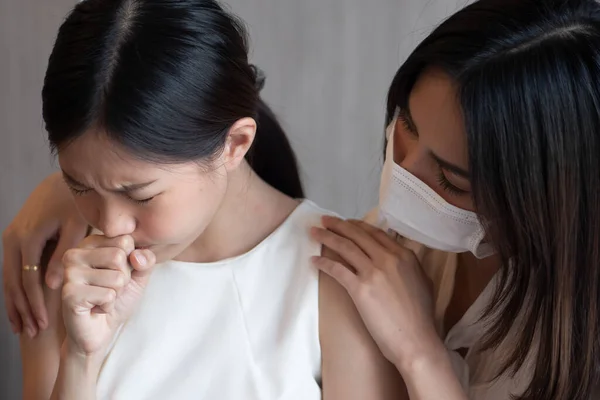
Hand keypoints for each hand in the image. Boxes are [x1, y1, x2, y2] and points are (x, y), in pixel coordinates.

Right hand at [3, 172, 88, 336]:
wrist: (61, 182)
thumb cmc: (76, 203)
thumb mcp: (76, 226)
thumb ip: (67, 254)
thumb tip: (54, 284)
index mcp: (29, 237)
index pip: (29, 279)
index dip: (36, 304)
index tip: (45, 324)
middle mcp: (14, 239)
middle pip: (13, 283)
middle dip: (23, 310)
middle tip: (34, 333)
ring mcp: (10, 239)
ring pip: (8, 279)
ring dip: (15, 305)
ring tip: (24, 329)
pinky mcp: (14, 239)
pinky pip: (11, 271)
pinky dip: (14, 291)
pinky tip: (19, 309)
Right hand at [61, 235, 155, 356]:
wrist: (101, 330)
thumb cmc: (117, 298)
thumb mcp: (138, 275)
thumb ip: (145, 260)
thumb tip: (137, 256)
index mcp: (90, 243)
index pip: (125, 240)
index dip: (130, 262)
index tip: (116, 273)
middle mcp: (75, 254)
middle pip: (119, 257)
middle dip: (123, 279)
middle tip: (109, 289)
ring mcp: (70, 273)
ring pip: (116, 277)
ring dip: (116, 293)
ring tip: (101, 298)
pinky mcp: (69, 294)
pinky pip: (108, 295)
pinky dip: (108, 306)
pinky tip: (96, 308)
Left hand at [310, 216, 442, 371]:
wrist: (416, 340)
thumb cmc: (421, 318)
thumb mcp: (423, 282)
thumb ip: (409, 266)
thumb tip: (400, 258)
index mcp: (404, 256)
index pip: (376, 234)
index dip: (358, 226)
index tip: (347, 222)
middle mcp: (388, 259)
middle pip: (358, 235)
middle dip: (339, 225)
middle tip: (325, 219)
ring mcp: (373, 272)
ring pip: (345, 248)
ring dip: (327, 237)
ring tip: (314, 231)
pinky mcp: (360, 288)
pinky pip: (337, 270)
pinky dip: (323, 263)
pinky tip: (314, 260)